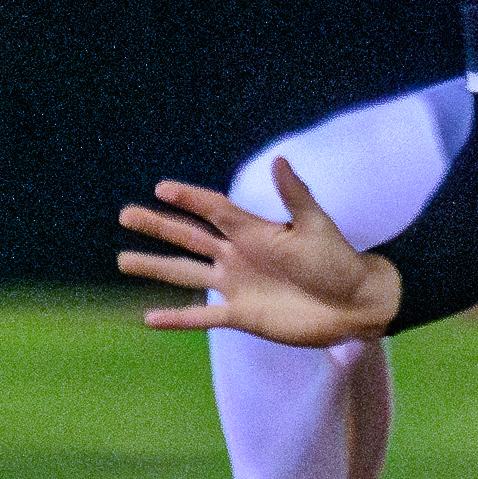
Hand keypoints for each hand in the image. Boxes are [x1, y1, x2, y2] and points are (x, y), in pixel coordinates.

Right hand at [118, 158, 403, 345]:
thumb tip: (279, 160)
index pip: (212, 209)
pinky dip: (176, 318)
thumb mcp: (316, 225)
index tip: (161, 188)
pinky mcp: (240, 316)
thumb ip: (294, 196)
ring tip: (123, 261)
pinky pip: (200, 316)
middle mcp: (238, 255)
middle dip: (157, 226)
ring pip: (184, 273)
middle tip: (125, 214)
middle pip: (188, 237)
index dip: (188, 198)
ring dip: (154, 267)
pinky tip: (149, 318)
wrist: (354, 304)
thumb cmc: (339, 261)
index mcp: (253, 231)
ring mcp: (236, 285)